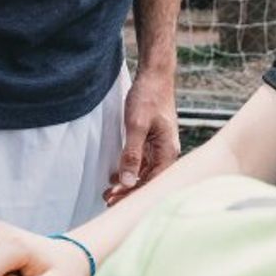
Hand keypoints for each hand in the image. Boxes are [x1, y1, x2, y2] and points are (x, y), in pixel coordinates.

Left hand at [104, 68, 179, 204]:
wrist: (155, 75)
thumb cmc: (148, 97)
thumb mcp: (136, 125)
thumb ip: (132, 154)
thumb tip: (128, 182)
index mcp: (168, 152)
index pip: (151, 182)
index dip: (132, 194)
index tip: (113, 200)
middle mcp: (167, 152)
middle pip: (149, 180)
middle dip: (129, 192)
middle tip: (107, 200)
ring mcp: (161, 146)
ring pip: (145, 172)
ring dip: (128, 182)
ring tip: (109, 191)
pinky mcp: (154, 140)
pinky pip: (143, 162)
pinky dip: (130, 170)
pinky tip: (117, 176)